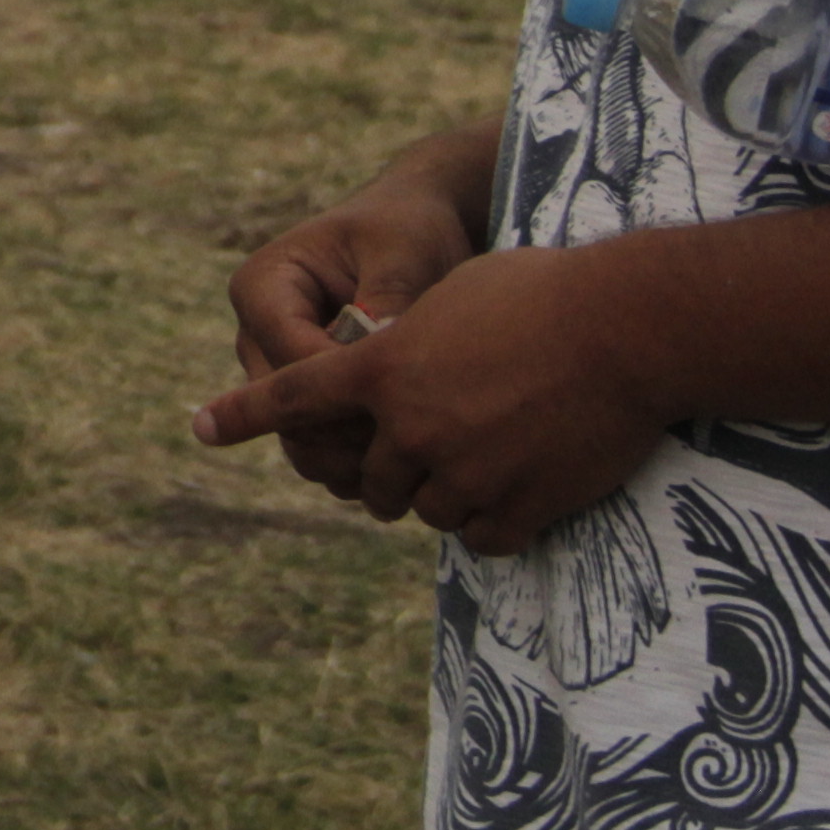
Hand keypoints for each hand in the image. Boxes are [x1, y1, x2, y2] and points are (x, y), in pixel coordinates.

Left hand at [191, 240, 671, 551]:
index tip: (199, 428)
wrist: (629, 329)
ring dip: (438, 495)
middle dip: (382, 471)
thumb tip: (379, 348)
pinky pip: (478, 538)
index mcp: (382, 368)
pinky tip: (507, 500)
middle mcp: (410, 424)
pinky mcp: (518, 505)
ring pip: (422, 510)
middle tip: (413, 459)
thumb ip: (403, 336)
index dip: (243, 415)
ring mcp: (463, 470)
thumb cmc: (543, 291)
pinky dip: (484, 525)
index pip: (291, 397)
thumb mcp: (450, 295)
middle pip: (366, 475)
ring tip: (475, 467)